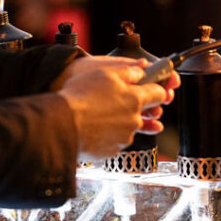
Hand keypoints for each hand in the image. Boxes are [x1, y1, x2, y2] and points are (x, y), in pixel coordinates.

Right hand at [58, 61, 175, 159]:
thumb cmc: (80, 96)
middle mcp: (134, 121)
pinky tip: (93, 126)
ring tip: (97, 113)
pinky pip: (114, 140)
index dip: (156, 89)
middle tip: (112, 99)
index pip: (159, 94)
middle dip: (132, 106)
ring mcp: (123, 138)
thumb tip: (142, 70)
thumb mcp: (105, 72)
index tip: (150, 88)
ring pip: (128, 127)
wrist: (61, 124)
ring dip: (118, 121)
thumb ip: (128, 70)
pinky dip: (107, 134)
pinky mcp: (111, 150)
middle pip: (142, 112)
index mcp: (135, 99)